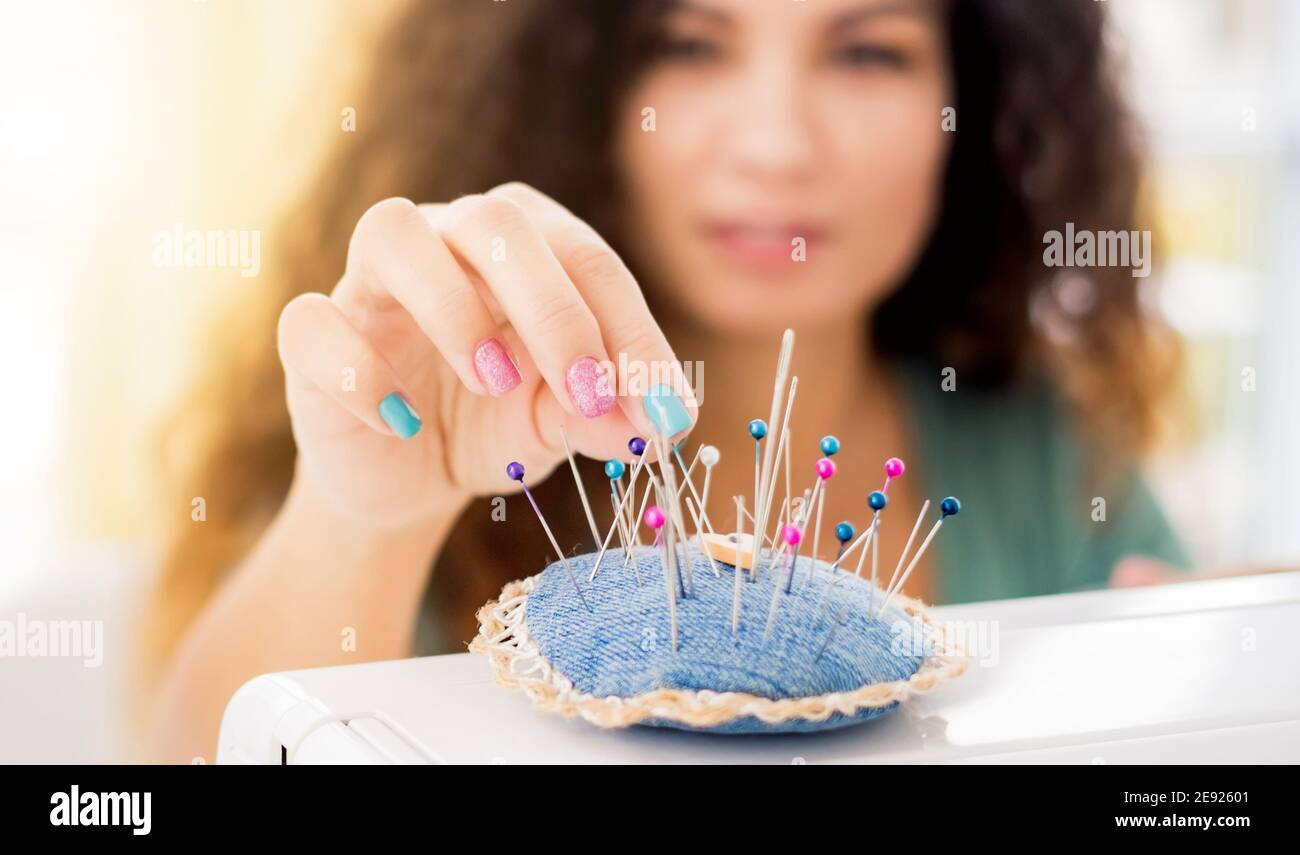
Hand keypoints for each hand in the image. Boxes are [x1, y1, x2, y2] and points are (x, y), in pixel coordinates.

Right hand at [276, 182, 695, 530]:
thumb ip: (602, 416)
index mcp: (524, 246)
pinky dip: (358, 371)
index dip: (632, 332)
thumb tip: (655, 427)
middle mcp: (446, 240)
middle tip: (590, 393)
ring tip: (494, 383)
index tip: (664, 411)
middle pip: (497, 222)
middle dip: (555, 309)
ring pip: (394, 232)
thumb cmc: (495, 424)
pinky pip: (313, 322)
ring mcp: (370, 283)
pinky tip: (401, 424)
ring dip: (452, 305)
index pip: (587, 259)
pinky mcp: (311, 339)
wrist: (409, 479)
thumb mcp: (560, 423)